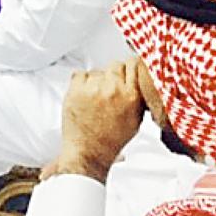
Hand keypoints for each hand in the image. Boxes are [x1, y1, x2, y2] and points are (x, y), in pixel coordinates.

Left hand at [54, 60, 145, 183]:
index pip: (135, 64)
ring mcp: (94, 88)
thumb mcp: (136, 118)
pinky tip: (84, 95)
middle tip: (109, 87)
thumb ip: (139, 96)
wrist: (88, 151)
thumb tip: (139, 79)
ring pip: (97, 71)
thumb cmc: (111, 139)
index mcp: (132, 96)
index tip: (128, 70)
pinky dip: (81, 82)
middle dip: (114, 74)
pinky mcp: (76, 90)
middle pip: (116, 65)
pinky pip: (80, 74)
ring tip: (95, 98)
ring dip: (97, 80)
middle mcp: (114, 89)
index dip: (131, 67)